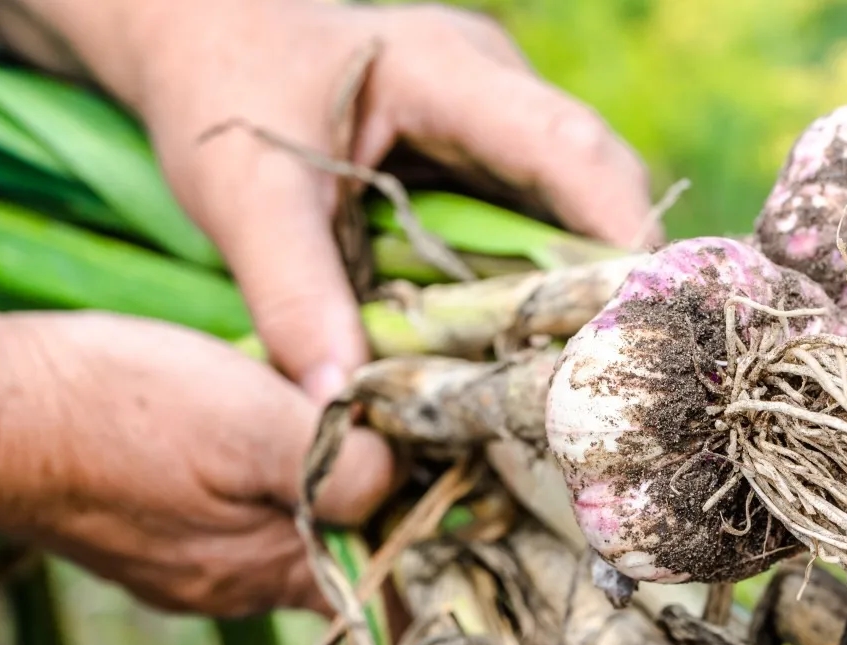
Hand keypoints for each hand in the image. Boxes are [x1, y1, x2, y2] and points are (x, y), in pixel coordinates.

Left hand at [0, 0, 657, 399]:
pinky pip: (529, 218)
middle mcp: (493, 88)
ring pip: (570, 204)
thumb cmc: (221, 91)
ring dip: (580, 284)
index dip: (619, 231)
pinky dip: (534, 280)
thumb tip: (336, 403)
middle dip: (614, 272)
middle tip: (621, 370)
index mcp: (448, 70)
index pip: (567, 148)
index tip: (643, 319)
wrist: (203, 39)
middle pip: (593, 180)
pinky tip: (524, 341)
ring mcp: (492, 118)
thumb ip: (289, 292)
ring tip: (584, 372)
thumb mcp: (243, 191)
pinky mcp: (478, 153)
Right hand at [0, 312, 393, 617]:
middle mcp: (234, 583)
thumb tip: (399, 479)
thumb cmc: (121, 408)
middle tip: (401, 431)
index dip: (424, 536)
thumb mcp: (254, 427)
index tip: (460, 487)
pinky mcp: (159, 532)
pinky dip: (270, 479)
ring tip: (339, 420)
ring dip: (322, 483)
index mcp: (269, 569)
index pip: (379, 583)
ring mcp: (192, 563)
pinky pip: (239, 515)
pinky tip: (265, 430)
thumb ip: (339, 466)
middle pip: (338, 553)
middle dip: (377, 499)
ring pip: (290, 529)